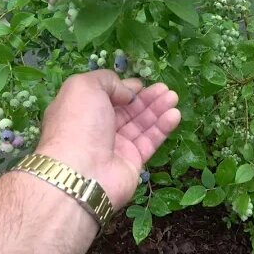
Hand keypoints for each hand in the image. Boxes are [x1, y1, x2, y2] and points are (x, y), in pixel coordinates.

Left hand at [35, 70, 180, 209]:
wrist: (81, 172)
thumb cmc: (79, 123)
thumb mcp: (83, 87)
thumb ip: (107, 81)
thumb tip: (127, 93)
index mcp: (81, 110)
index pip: (106, 96)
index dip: (123, 88)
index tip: (140, 84)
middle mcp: (97, 128)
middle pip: (126, 110)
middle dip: (146, 98)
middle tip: (165, 89)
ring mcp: (115, 146)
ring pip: (141, 124)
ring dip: (158, 109)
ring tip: (174, 97)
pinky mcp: (132, 161)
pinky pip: (150, 141)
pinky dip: (162, 127)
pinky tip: (174, 115)